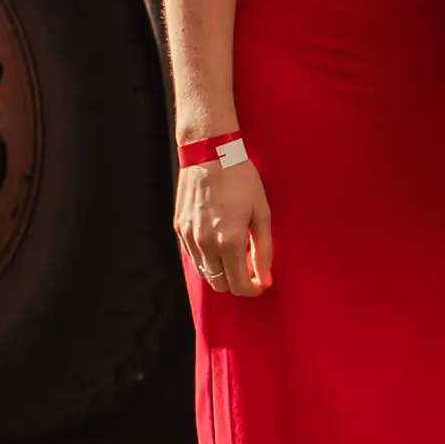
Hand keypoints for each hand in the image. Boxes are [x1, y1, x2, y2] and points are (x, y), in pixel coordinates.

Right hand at [178, 155, 274, 296]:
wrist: (210, 153)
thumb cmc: (241, 180)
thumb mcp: (262, 213)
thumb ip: (263, 250)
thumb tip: (265, 278)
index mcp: (229, 241)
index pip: (239, 285)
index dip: (252, 290)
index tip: (260, 284)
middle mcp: (205, 244)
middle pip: (220, 284)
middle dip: (237, 283)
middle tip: (250, 271)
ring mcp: (189, 237)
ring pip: (204, 272)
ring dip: (221, 272)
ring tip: (235, 254)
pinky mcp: (179, 228)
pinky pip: (193, 255)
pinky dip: (207, 258)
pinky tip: (219, 243)